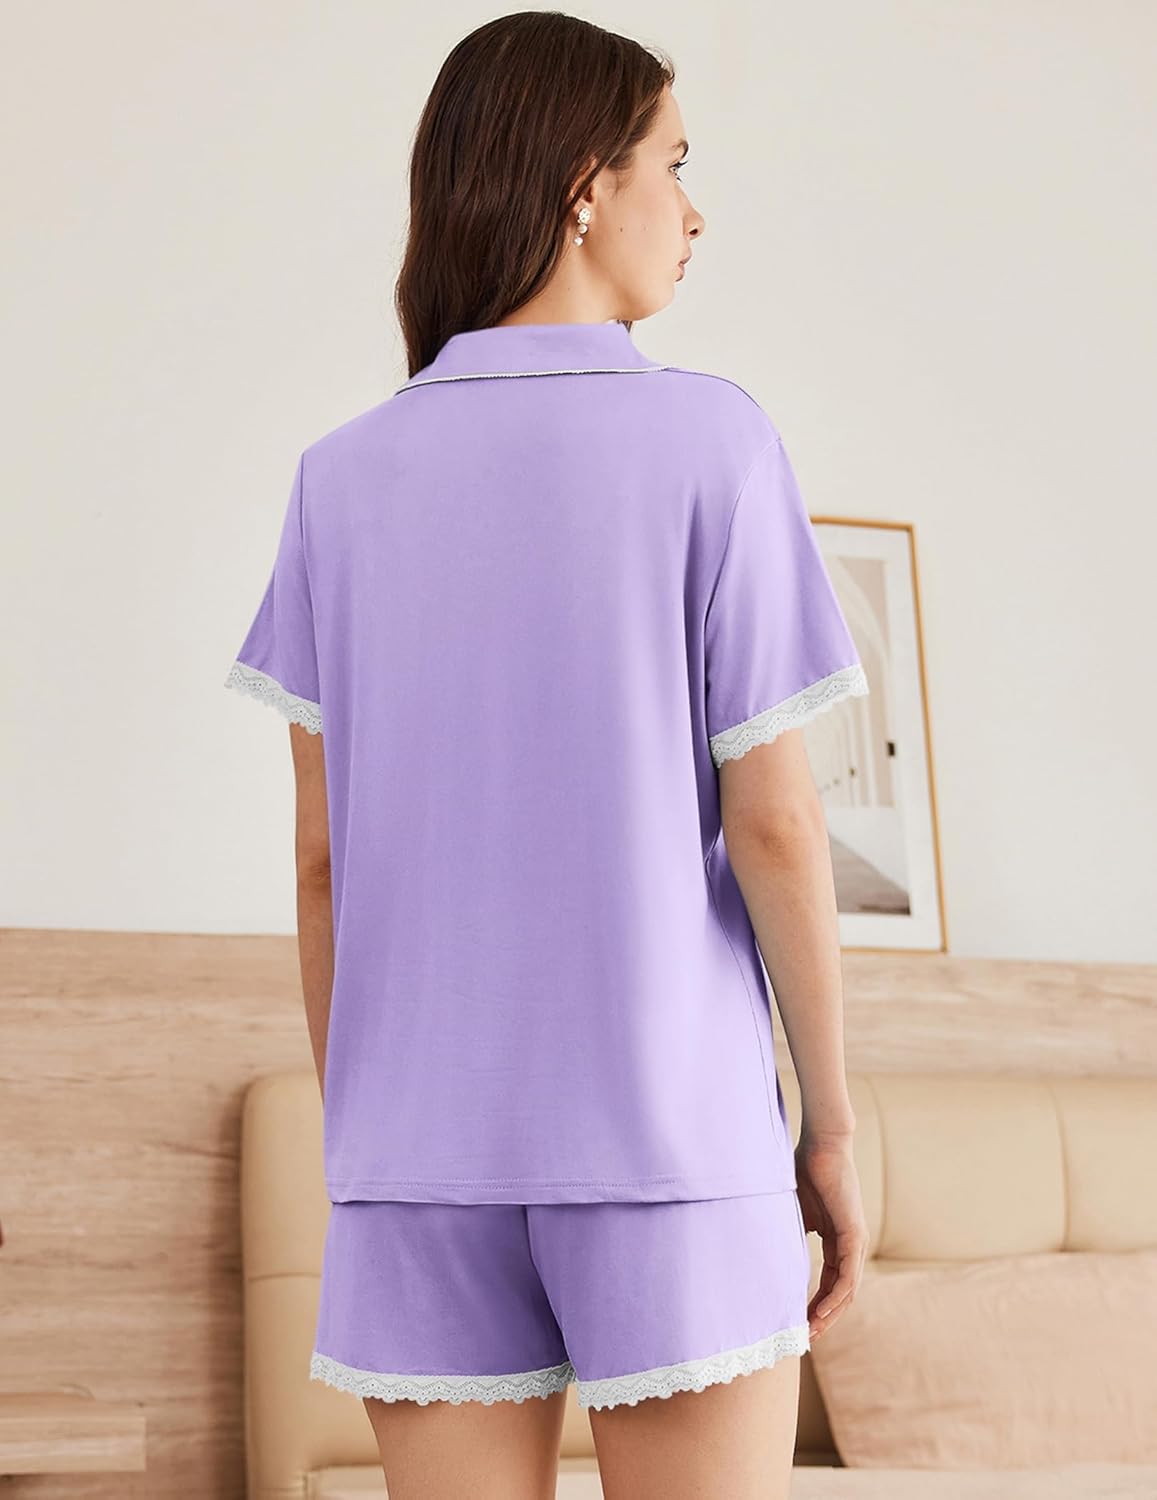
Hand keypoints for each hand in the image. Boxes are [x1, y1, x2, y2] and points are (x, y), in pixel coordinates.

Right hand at [795, 1133, 868, 1341]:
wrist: (822, 1144)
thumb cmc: (805, 1170)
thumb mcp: (793, 1213)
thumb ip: (789, 1236)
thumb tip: (769, 1257)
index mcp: (836, 1239)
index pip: (829, 1282)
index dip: (814, 1304)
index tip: (797, 1322)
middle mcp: (849, 1244)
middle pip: (840, 1293)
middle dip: (822, 1317)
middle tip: (804, 1338)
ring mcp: (854, 1240)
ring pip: (846, 1290)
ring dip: (830, 1314)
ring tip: (811, 1332)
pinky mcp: (854, 1234)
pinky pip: (847, 1275)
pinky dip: (835, 1297)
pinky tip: (820, 1312)